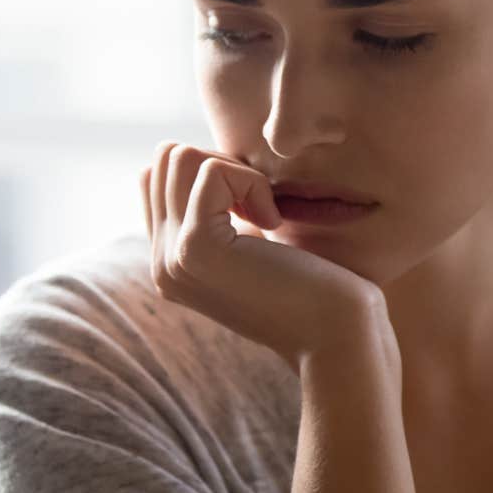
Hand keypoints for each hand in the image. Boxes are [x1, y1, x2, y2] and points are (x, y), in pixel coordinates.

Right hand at [140, 143, 389, 367]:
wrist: (335, 335)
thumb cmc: (313, 287)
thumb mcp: (254, 246)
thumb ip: (220, 216)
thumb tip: (201, 160)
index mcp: (170, 261)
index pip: (156, 177)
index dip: (213, 171)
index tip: (253, 207)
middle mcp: (160, 262)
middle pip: (165, 159)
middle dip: (223, 163)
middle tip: (263, 206)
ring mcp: (171, 257)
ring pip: (178, 157)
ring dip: (236, 172)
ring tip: (266, 214)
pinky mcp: (196, 248)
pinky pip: (211, 171)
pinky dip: (252, 183)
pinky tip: (273, 222)